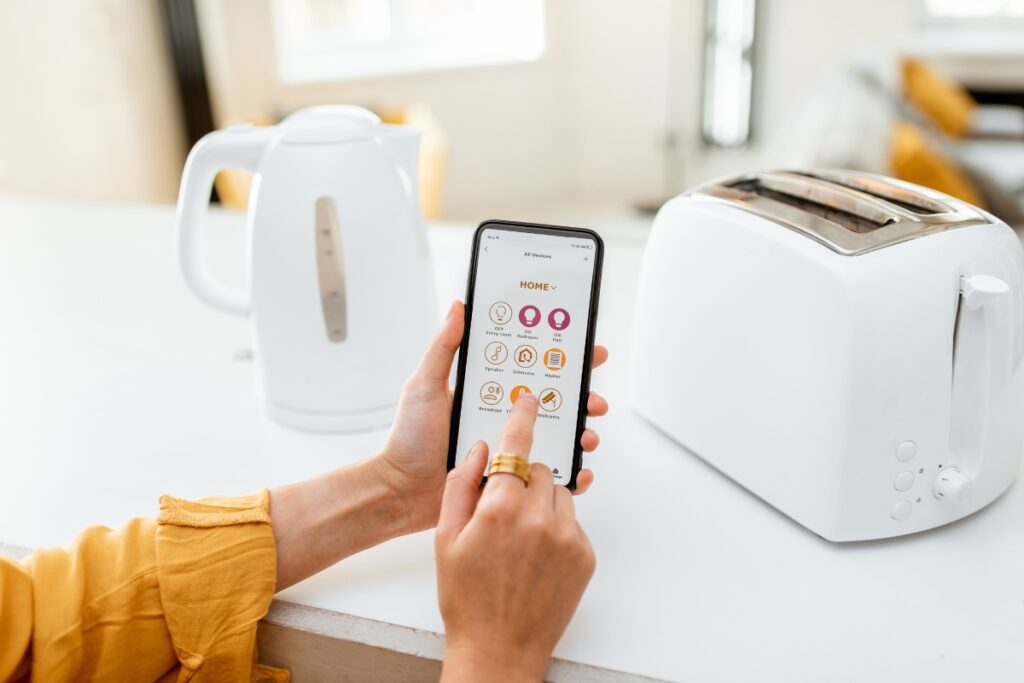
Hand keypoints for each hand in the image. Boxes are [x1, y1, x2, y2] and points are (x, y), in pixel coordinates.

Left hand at [376, 300, 608, 533]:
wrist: (401, 490)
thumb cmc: (409, 438)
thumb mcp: (425, 386)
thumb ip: (444, 348)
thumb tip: (460, 307)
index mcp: (490, 392)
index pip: (533, 369)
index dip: (563, 359)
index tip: (587, 350)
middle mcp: (504, 418)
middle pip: (555, 402)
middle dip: (582, 398)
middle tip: (593, 398)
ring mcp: (511, 450)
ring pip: (559, 437)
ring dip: (581, 434)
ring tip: (586, 436)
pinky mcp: (512, 480)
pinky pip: (548, 477)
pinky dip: (572, 475)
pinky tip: (580, 472)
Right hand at [436, 393, 595, 681]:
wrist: (498, 649)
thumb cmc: (467, 599)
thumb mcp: (445, 538)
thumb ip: (461, 485)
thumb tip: (480, 449)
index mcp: (500, 509)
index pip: (518, 446)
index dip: (524, 417)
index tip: (530, 400)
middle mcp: (539, 518)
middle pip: (540, 471)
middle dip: (523, 480)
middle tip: (503, 510)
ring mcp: (567, 537)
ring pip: (559, 495)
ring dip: (541, 504)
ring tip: (518, 539)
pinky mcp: (585, 555)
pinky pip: (572, 522)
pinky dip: (556, 528)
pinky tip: (534, 556)